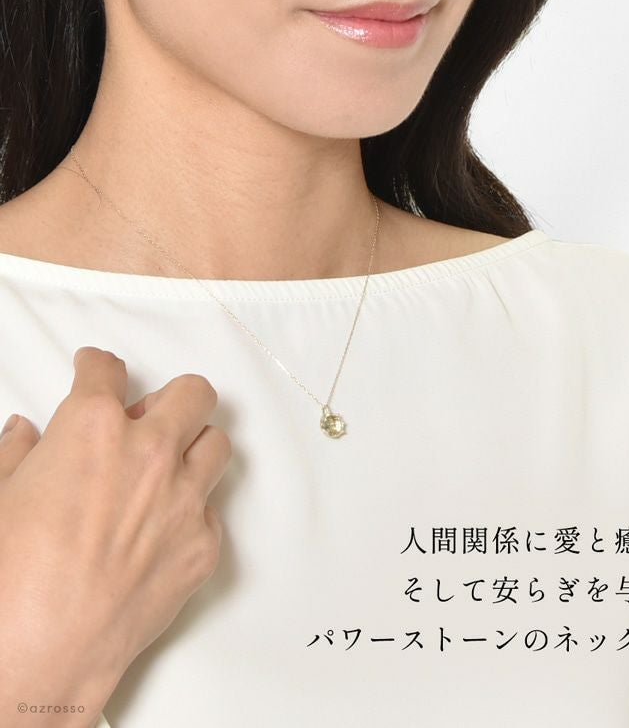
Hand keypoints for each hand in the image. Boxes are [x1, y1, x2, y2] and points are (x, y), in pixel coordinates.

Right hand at [0, 346, 230, 726]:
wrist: (40, 654)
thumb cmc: (9, 577)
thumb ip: (17, 455)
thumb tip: (25, 434)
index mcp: (94, 429)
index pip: (107, 370)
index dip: (98, 366)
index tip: (97, 369)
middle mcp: (152, 453)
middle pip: (193, 393)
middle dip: (172, 398)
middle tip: (149, 416)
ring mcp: (186, 498)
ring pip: (216, 444)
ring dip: (193, 447)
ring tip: (166, 468)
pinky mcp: (205, 543)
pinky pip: (211, 509)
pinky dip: (191, 510)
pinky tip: (161, 531)